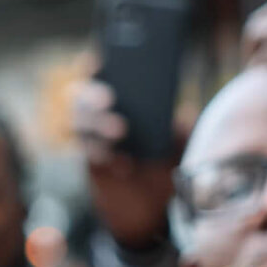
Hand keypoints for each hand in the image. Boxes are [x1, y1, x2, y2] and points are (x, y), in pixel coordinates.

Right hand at [71, 78, 189, 250]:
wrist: (156, 208)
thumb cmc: (168, 165)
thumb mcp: (183, 144)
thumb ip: (183, 127)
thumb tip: (188, 113)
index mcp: (124, 98)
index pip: (102, 72)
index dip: (96, 63)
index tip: (101, 58)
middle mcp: (103, 114)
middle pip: (82, 94)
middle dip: (92, 93)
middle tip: (110, 97)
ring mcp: (93, 139)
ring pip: (79, 122)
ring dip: (96, 123)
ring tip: (121, 131)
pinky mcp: (92, 164)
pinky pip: (87, 153)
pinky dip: (101, 154)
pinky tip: (122, 162)